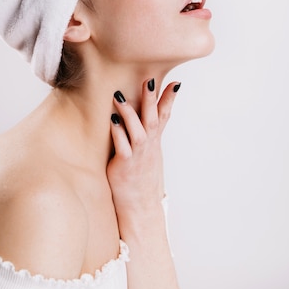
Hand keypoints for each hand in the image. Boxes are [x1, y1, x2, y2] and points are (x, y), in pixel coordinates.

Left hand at [107, 79, 179, 217]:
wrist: (140, 207)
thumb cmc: (140, 175)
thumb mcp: (148, 151)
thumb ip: (147, 131)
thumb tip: (146, 114)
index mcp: (154, 141)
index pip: (164, 116)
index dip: (169, 100)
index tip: (175, 82)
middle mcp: (149, 147)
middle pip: (152, 119)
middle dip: (151, 99)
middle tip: (149, 81)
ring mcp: (138, 156)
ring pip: (137, 131)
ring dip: (129, 113)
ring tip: (119, 96)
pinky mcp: (124, 166)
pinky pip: (123, 146)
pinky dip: (118, 133)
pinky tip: (112, 121)